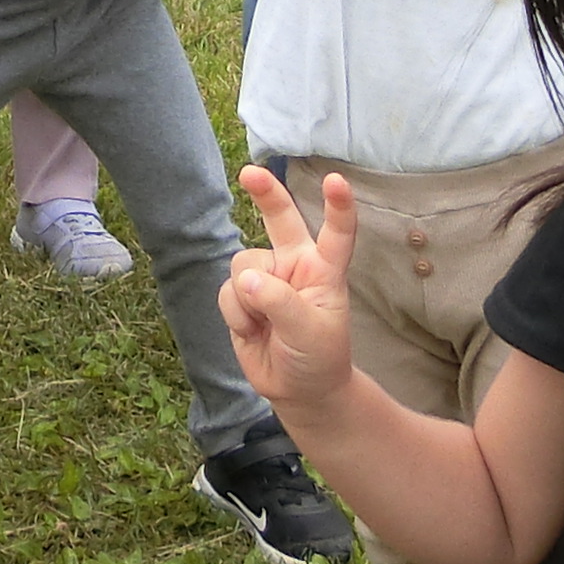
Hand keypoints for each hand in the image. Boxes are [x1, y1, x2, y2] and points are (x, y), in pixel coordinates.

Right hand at [219, 165, 362, 412]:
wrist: (298, 390)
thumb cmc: (319, 357)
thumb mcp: (310, 333)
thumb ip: (281, 303)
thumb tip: (247, 281)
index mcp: (324, 269)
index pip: (337, 233)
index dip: (337, 206)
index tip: (336, 180)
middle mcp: (294, 265)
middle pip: (280, 219)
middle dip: (265, 193)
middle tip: (249, 173)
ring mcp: (266, 278)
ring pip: (243, 265)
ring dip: (248, 299)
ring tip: (266, 326)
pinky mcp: (241, 296)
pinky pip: (226, 292)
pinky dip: (236, 314)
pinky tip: (252, 331)